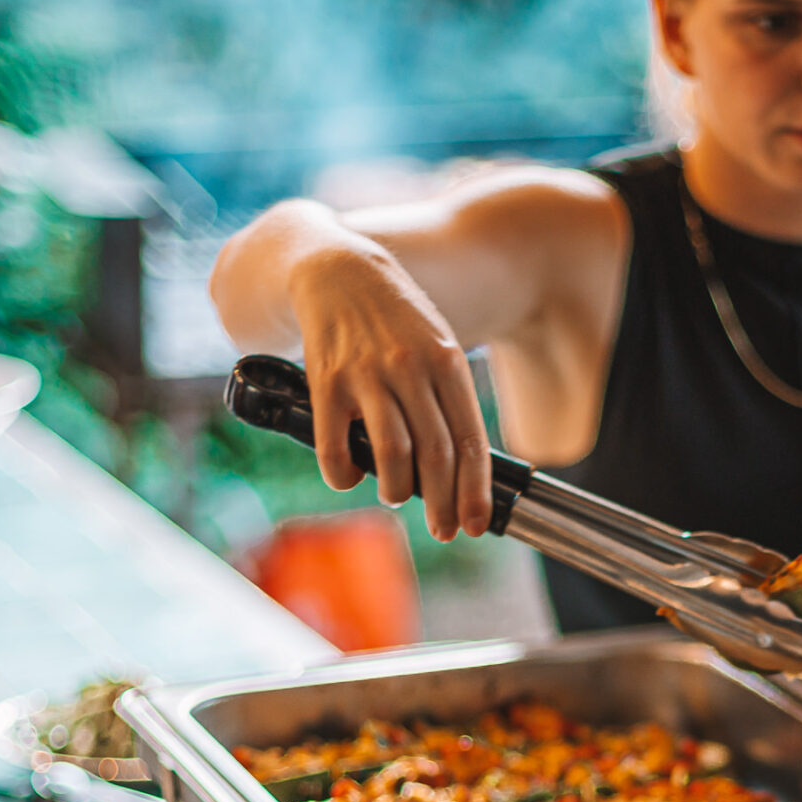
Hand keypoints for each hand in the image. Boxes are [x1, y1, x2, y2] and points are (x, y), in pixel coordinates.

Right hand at [292, 245, 494, 541]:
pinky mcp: (325, 382)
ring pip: (392, 454)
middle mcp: (410, 368)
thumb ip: (447, 401)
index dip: (475, 491)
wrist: (336, 272)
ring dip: (397, 490)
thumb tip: (459, 469)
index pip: (471, 439)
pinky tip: (349, 477)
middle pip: (436, 454)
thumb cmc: (395, 322)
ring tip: (396, 495)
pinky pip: (335, 447)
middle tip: (442, 529)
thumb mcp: (436, 347)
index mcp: (447, 361)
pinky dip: (344, 475)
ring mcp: (366, 375)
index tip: (476, 524)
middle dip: (443, 504)